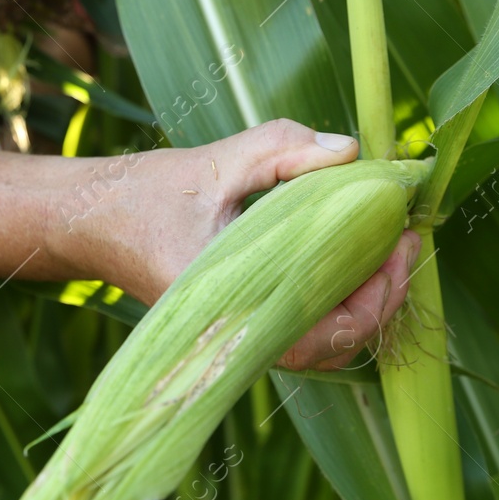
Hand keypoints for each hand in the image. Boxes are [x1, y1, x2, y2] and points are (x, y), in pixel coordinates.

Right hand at [0, 119, 419, 370]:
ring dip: (364, 299)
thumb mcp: (217, 161)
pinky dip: (338, 296)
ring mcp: (242, 333)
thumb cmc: (148, 196)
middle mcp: (239, 335)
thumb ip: (283, 150)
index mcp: (231, 307)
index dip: (375, 297)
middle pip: (334, 348)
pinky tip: (354, 252)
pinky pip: (304, 324)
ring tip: (389, 244)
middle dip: (382, 298)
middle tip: (407, 239)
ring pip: (323, 342)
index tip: (400, 240)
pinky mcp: (243, 320)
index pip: (323, 335)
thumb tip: (352, 151)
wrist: (91, 221)